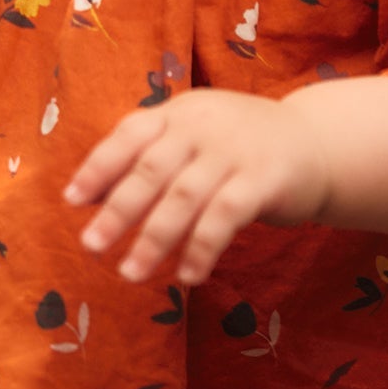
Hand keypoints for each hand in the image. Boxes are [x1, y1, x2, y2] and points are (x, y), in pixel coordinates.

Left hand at [63, 88, 330, 286]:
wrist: (316, 142)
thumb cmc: (238, 145)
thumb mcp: (194, 135)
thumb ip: (151, 155)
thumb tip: (89, 195)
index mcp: (178, 112)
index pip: (130, 133)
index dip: (99, 165)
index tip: (71, 201)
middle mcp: (201, 126)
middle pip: (151, 168)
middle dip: (118, 210)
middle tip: (91, 246)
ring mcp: (233, 151)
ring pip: (184, 197)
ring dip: (154, 239)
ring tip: (129, 272)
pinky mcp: (264, 180)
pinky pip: (224, 217)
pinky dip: (201, 248)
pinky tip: (186, 275)